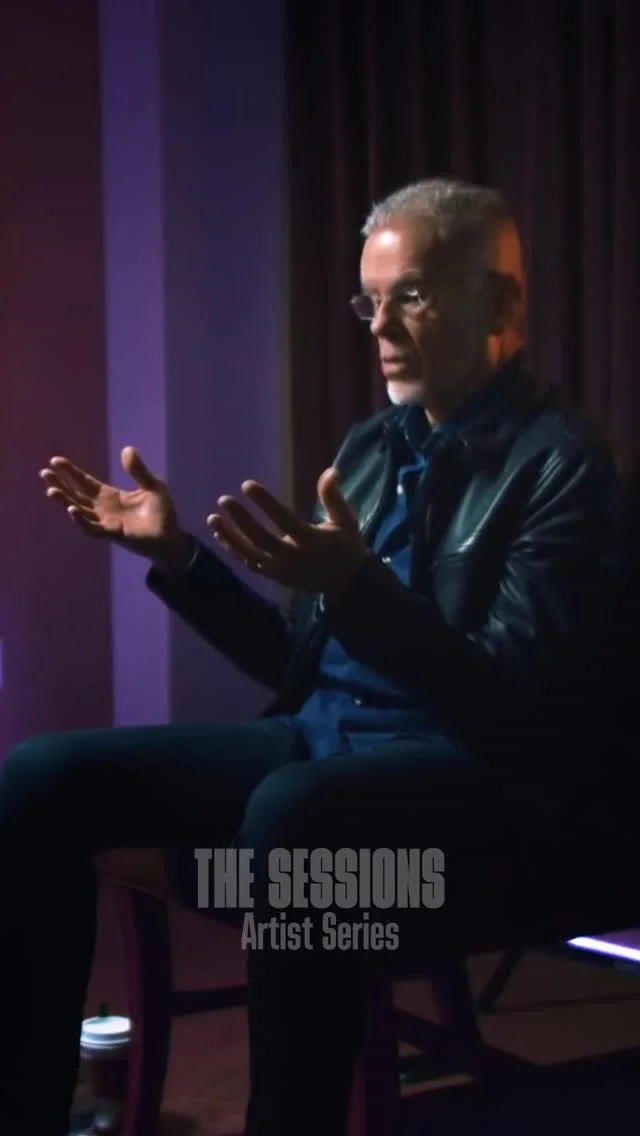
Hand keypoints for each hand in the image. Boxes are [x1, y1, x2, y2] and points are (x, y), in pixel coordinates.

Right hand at [40, 446, 189, 568]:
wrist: (171, 537)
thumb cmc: (161, 513)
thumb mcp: (152, 485)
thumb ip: (138, 470)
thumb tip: (127, 449)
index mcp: (110, 496)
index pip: (85, 482)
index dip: (71, 472)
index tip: (56, 461)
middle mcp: (103, 509)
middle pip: (76, 495)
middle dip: (60, 484)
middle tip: (45, 473)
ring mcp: (106, 522)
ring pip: (78, 511)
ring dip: (64, 501)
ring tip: (51, 490)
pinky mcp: (112, 534)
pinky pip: (92, 528)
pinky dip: (81, 520)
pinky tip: (71, 509)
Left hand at [207, 467, 369, 597]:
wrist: (346, 583)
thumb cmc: (346, 546)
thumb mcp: (346, 521)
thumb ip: (334, 498)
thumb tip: (330, 471)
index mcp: (312, 541)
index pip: (285, 520)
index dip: (266, 503)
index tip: (247, 486)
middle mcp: (293, 557)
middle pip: (262, 539)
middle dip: (241, 520)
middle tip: (224, 500)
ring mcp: (281, 569)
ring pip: (250, 554)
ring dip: (230, 536)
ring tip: (213, 518)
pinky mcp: (274, 576)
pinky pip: (249, 564)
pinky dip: (233, 550)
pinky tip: (220, 534)